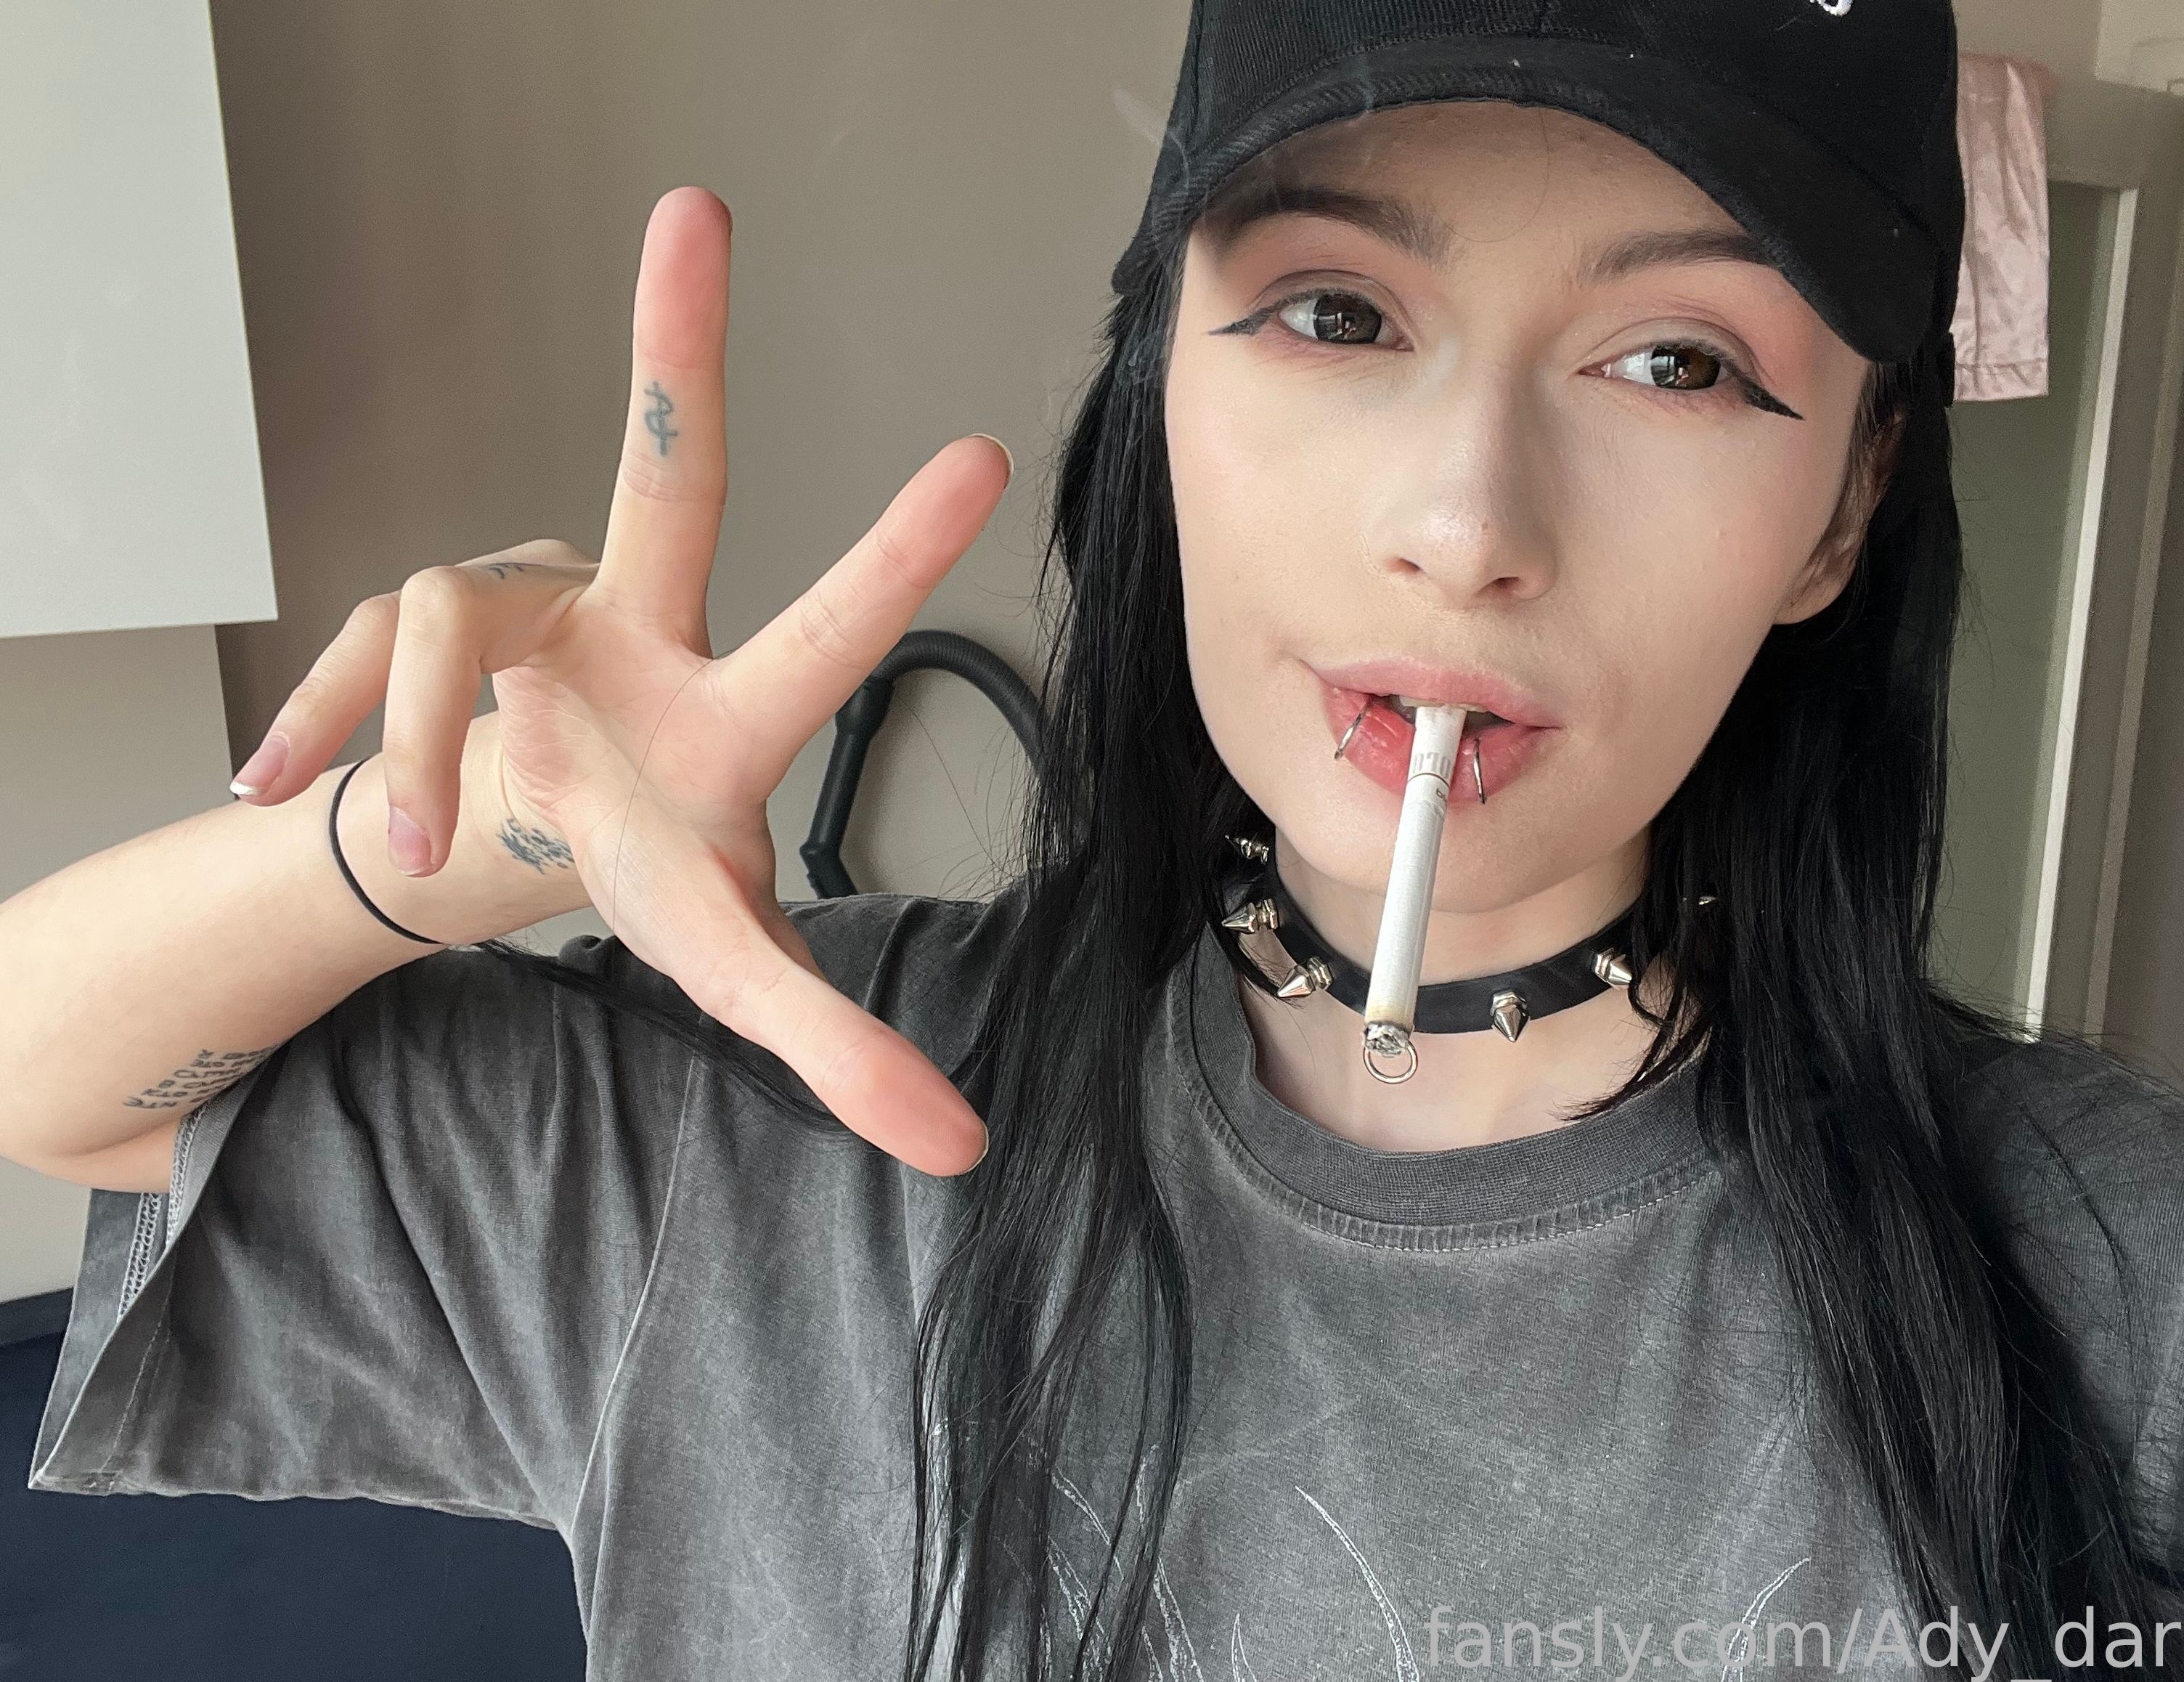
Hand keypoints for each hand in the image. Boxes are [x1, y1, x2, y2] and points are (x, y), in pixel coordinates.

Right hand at [230, 186, 1007, 1176]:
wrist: (522, 838)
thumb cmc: (651, 866)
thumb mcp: (729, 960)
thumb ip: (836, 1046)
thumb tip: (964, 1154)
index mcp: (733, 706)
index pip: (824, 634)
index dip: (891, 559)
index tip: (983, 458)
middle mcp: (635, 619)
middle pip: (662, 469)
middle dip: (675, 342)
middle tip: (695, 206)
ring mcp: (523, 609)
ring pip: (442, 633)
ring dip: (411, 754)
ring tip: (415, 854)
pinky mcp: (412, 632)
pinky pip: (349, 664)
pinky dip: (324, 738)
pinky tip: (279, 796)